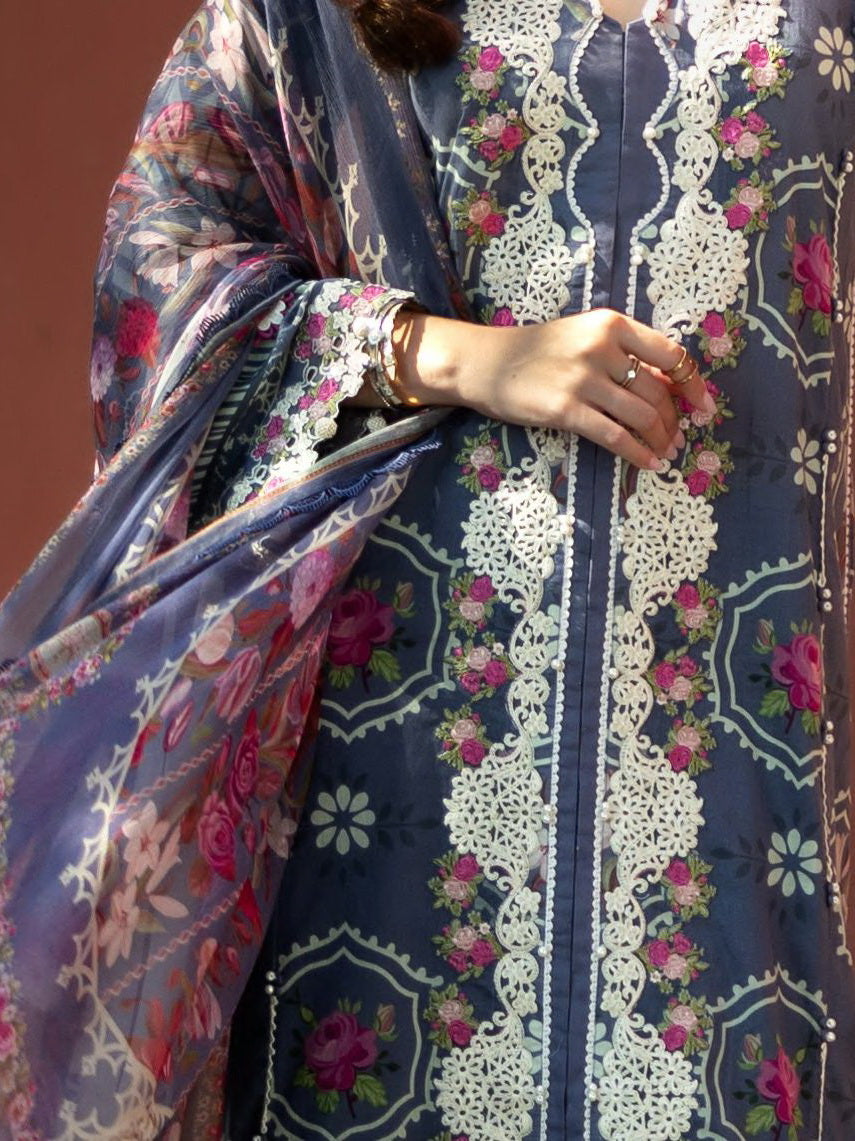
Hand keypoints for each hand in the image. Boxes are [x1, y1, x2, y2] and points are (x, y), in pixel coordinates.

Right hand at [393, 308, 714, 469]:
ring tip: (666, 452)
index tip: (703, 406)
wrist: (486, 363)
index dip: (692, 383)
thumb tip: (668, 387)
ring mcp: (583, 380)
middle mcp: (601, 348)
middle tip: (678, 438)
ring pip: (641, 415)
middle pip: (657, 391)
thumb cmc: (538, 351)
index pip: (670, 354)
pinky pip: (614, 436)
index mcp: (611, 325)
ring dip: (660, 439)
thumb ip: (622, 353)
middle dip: (674, 420)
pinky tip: (648, 463)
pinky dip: (637, 453)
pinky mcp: (566, 410)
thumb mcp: (583, 336)